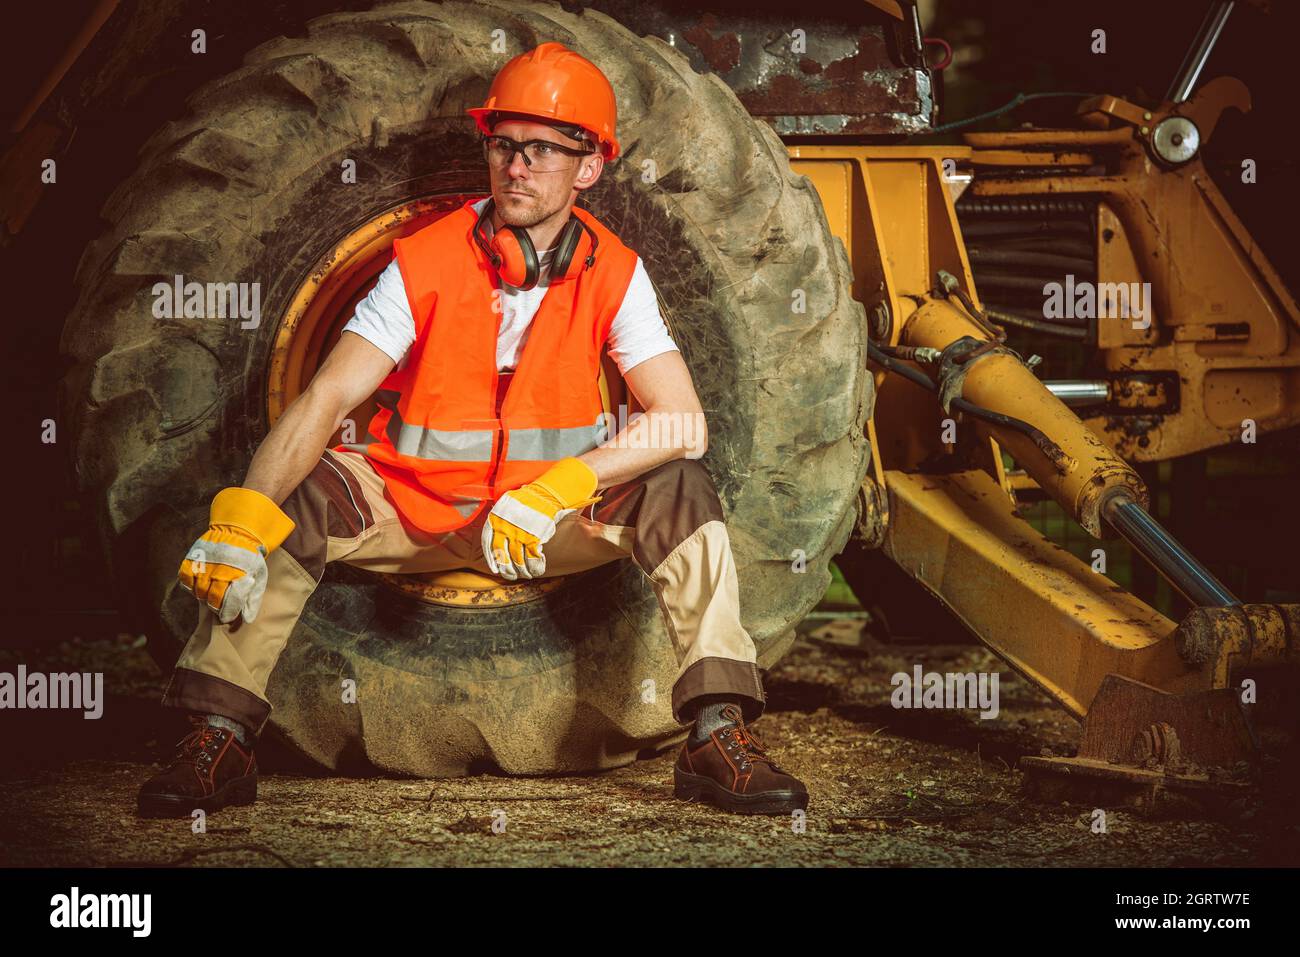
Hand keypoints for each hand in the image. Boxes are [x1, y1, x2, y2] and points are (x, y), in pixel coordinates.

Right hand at [178, 487, 295, 623]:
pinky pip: (186, 578)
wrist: (238, 530)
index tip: (228, 616)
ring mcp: (204, 564)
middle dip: (216, 606)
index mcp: (238, 576)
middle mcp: (219, 571)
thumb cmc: (249, 557)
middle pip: (212, 600)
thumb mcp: (259, 576)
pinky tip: (199, 584)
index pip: (229, 603)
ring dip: (204, 596)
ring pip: (198, 591)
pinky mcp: (193, 558)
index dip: (227, 613)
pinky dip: (190, 585)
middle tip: (220, 605)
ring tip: (210, 593)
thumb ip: (253, 598)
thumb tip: (247, 619)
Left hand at [481, 458, 600, 579]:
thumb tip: (496, 536)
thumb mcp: (507, 505)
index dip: (492, 559)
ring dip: (523, 571)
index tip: (496, 569)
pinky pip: (532, 559)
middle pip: (502, 555)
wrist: (548, 493)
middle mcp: (504, 527)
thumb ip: (500, 520)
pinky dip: (535, 567)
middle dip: (507, 569)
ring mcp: (518, 533)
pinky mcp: (533, 538)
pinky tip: (538, 570)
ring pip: (517, 560)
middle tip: (511, 576)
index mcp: (496, 518)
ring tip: (526, 575)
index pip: (488, 544)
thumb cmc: (529, 500)